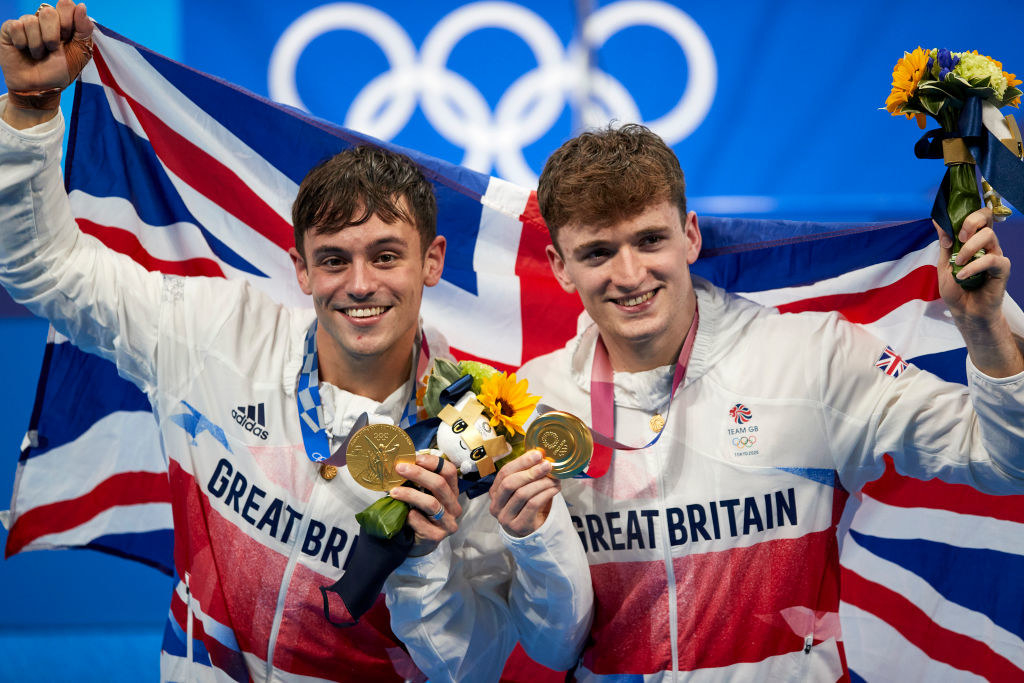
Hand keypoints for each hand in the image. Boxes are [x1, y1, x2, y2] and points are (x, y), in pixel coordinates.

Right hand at [1, 0, 90, 126]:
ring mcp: (26, 24)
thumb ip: (84, 30)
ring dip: (38, 45)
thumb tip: (82, 6)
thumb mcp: (80, 53)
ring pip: (31, 21)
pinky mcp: (10, 30)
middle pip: (48, 11)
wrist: (41, 88)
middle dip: (53, 36)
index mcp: (63, 22)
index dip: (68, 21)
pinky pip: (16, 27)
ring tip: (38, 55)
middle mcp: (44, 20)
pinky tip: (23, 50)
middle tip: (52, 49)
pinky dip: (23, 43)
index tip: (67, 38)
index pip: (66, 4)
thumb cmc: (60, 71)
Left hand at [390, 450, 461, 554]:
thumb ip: (418, 482)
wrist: (420, 542)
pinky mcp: (437, 536)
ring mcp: (448, 523)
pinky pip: (420, 521)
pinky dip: (409, 515)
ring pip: (431, 503)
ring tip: (393, 491)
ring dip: (410, 494)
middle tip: (400, 469)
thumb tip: (401, 464)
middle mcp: (454, 506)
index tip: (415, 458)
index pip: (449, 471)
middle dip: (418, 474)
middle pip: (440, 485)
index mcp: (452, 492)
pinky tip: (403, 514)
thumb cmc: (421, 514)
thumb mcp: (424, 495)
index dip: (433, 462)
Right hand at [489, 448, 559, 537]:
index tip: (537, 454)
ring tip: (554, 478)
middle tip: (547, 465)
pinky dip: (546, 494)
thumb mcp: (523, 488)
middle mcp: (496, 505)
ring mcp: (505, 518)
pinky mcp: (518, 526)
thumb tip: (541, 455)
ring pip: (523, 494)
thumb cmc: (527, 505)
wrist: (531, 530)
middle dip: (530, 472)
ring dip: (541, 483)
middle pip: (510, 484)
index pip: (504, 473)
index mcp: (494, 492)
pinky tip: (554, 489)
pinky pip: (533, 505)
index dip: (520, 462)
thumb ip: (527, 473)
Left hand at [934, 208, 1023, 376]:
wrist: (965, 312)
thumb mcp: (943, 264)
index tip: (952, 226)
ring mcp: (995, 255)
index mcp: (973, 240)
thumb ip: (944, 243)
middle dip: (970, 222)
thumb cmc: (956, 289)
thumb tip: (938, 221)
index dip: (968, 213)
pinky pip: (991, 259)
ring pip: (988, 236)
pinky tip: (962, 277)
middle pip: (986, 218)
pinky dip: (974, 266)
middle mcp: (987, 244)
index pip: (978, 215)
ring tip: (957, 264)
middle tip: (958, 238)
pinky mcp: (1002, 269)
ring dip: (969, 248)